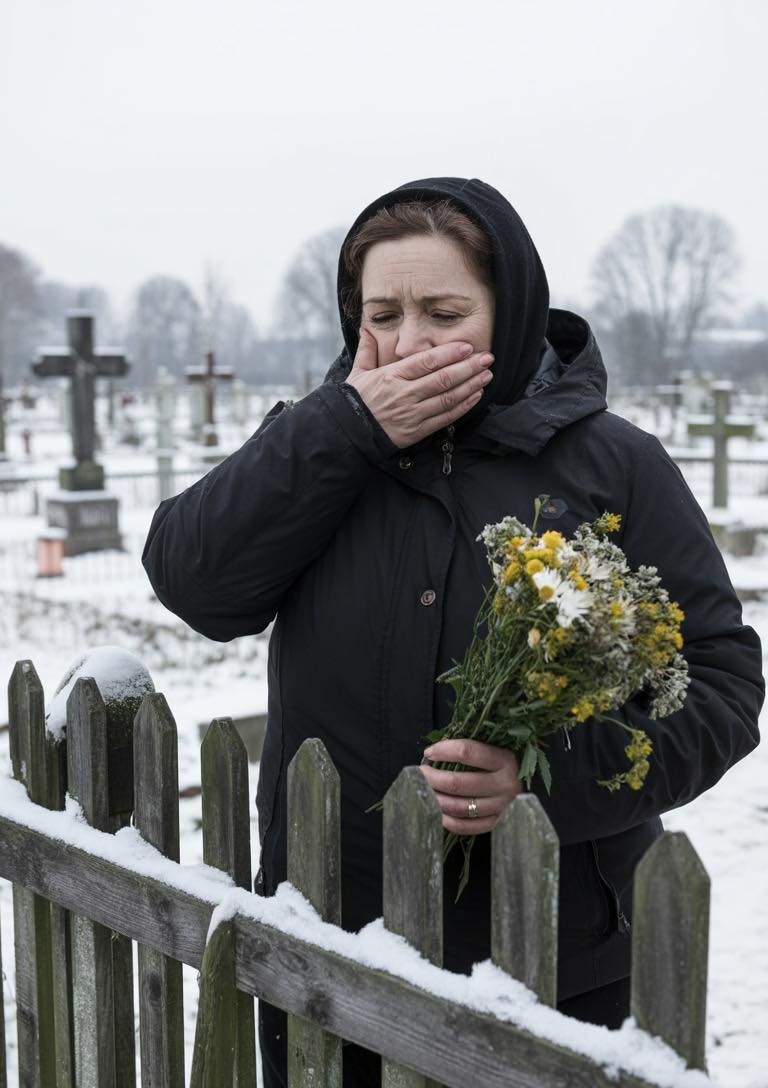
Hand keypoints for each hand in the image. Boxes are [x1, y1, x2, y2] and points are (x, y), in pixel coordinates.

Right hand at [344, 327, 493, 447]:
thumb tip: (366, 328)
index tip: (467, 346)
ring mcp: (412, 414)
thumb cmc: (353, 402)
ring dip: (471, 385)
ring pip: (448, 397)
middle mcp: (404, 394)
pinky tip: (475, 396)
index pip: (426, 362)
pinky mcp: (417, 431)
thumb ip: (367, 350)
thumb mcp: (357, 373)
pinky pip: (445, 417)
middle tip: (487, 358)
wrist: (347, 434)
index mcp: (391, 376)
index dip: (449, 353)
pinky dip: (462, 406)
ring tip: (486, 375)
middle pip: (443, 378)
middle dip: (469, 367)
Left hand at [418, 738, 522, 835]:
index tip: (428, 752)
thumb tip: (433, 751)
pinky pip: (465, 826)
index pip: (468, 752)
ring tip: (425, 791)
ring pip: (459, 806)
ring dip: (436, 799)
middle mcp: (505, 784)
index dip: (443, 750)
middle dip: (432, 778)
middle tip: (421, 773)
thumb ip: (469, 749)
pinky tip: (437, 810)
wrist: (528, 786)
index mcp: (505, 760)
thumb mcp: (494, 749)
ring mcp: (501, 806)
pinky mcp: (496, 824)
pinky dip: (446, 820)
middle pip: (458, 783)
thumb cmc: (502, 764)